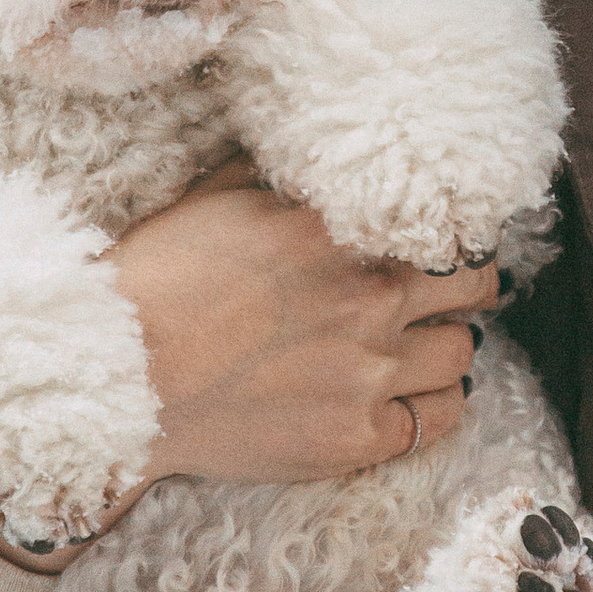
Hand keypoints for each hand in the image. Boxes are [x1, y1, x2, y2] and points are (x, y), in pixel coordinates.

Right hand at [107, 161, 496, 485]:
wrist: (117, 376)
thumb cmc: (158, 279)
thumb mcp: (221, 194)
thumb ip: (290, 175)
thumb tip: (326, 154)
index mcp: (342, 231)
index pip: (447, 224)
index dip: (447, 235)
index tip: (436, 246)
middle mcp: (370, 298)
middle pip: (475, 286)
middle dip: (461, 287)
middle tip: (439, 295)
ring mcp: (368, 373)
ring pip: (461, 353)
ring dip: (443, 346)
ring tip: (413, 347)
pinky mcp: (356, 437)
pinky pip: (437, 420)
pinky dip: (431, 406)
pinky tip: (405, 396)